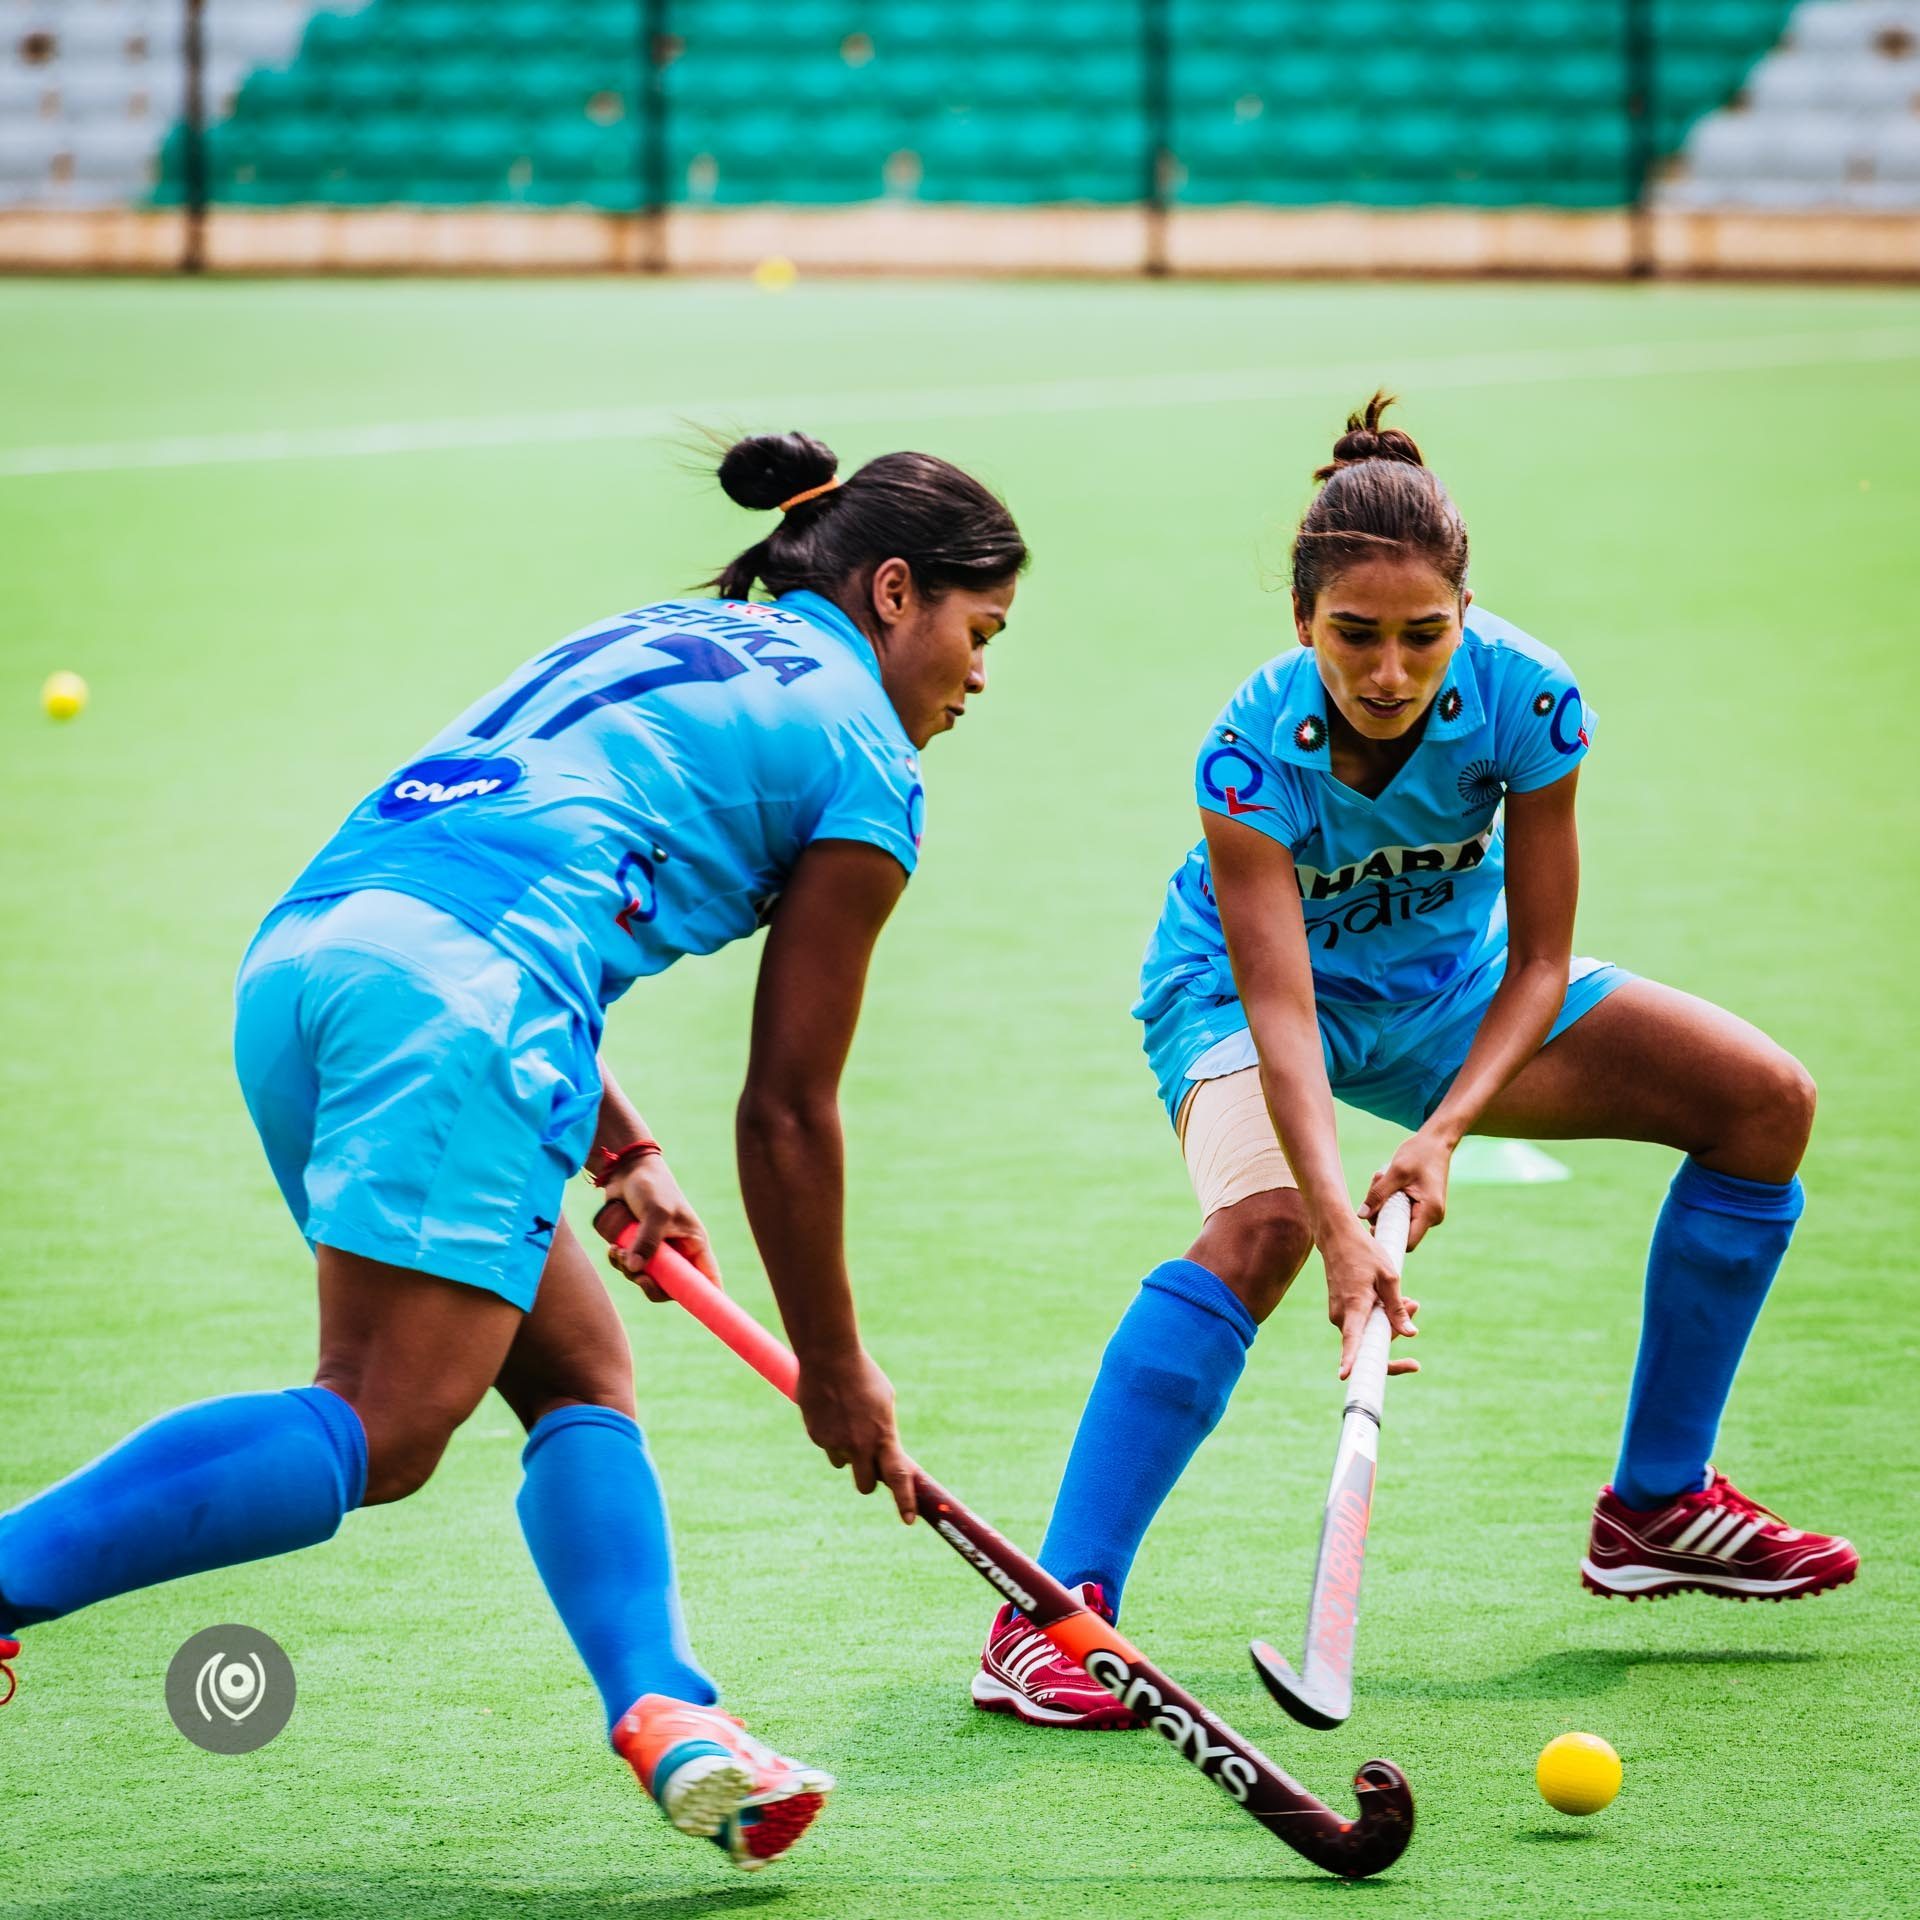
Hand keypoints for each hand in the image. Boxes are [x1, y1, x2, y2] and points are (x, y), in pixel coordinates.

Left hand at [592, 1155, 721, 1300]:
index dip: (707, 1299)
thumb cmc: (652, 1186)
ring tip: (617, 1250)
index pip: (708, 1280)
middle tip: (638, 1277)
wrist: (626, 1171)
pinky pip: (628, 1268)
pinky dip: (619, 1263)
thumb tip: (635, 1269)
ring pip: (645, 1279)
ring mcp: (656, 1251)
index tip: (701, 1314)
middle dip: (651, 1286)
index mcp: (694, 1245)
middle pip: (671, 1289)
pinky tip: (612, 1248)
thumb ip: (648, 1241)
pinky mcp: (636, 1247)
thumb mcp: (657, 1212)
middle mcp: (678, 1252)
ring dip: (628, 1271)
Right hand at [796, 1346, 917, 1522]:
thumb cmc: (863, 1375)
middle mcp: (860, 1445)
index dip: (904, 1501)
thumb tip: (884, 1453)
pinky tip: (829, 1410)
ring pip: (842, 1462)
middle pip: (865, 1485)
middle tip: (868, 1464)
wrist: (829, 1356)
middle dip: (868, 1479)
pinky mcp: (816, 1437)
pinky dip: (829, 1435)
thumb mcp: (884, 1401)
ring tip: (845, 1419)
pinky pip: (826, 1445)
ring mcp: (835, 1443)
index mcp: (883, 1435)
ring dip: (846, 1451)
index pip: (898, 1477)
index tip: (908, 1520)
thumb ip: (884, 1431)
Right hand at [1321, 1219, 1420, 1380]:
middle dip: (1395, 1333)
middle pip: (1371, 1342)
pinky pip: (1362, 1323)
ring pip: (1368, 1332)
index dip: (1351, 1360)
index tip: (1346, 1376)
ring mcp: (1338, 1314)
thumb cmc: (1364, 1252)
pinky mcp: (1341, 1311)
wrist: (1337, 1236)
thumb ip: (1398, 1308)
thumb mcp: (1389, 1277)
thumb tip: (1410, 1335)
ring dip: (1389, 1322)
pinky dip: (1378, 1316)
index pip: (1352, 1339)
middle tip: (1415, 1305)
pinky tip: (1391, 1299)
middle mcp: (1342, 1315)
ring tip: (1409, 1300)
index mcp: (1354, 1306)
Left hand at [1361, 1129, 1452, 1250]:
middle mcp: (1433, 1217)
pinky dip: (1390, 1198)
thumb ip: (1378, 1194)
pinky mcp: (1423, 1205)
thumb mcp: (1395, 1172)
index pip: (1407, 1242)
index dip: (1387, 1239)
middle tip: (1374, 1188)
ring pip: (1398, 1218)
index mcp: (1430, 1212)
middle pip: (1399, 1229)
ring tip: (1380, 1178)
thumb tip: (1361, 1215)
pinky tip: (1386, 1179)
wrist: (1436, 1141)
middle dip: (1381, 1213)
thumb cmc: (1419, 1153)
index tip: (1369, 1226)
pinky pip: (1401, 1209)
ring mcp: (1428, 1212)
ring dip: (1383, 1202)